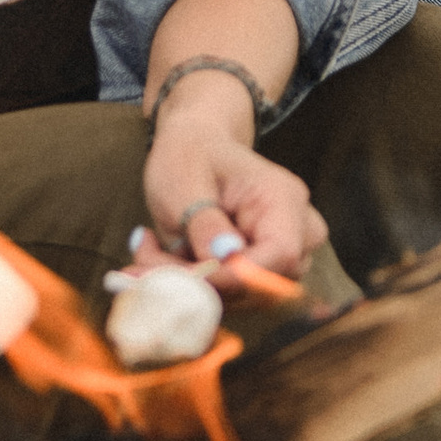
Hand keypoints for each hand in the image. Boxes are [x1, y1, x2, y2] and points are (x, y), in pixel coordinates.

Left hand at [135, 69, 325, 283]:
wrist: (195, 146)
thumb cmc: (191, 155)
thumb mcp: (185, 182)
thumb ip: (204, 222)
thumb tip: (224, 256)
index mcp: (282, 199)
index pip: (279, 254)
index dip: (236, 276)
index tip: (186, 276)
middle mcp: (296, 229)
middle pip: (263, 283)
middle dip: (201, 282)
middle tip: (144, 263)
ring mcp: (284, 251)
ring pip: (244, 295)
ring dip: (192, 283)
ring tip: (149, 252)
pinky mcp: (263, 267)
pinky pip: (233, 293)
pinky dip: (195, 283)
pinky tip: (164, 256)